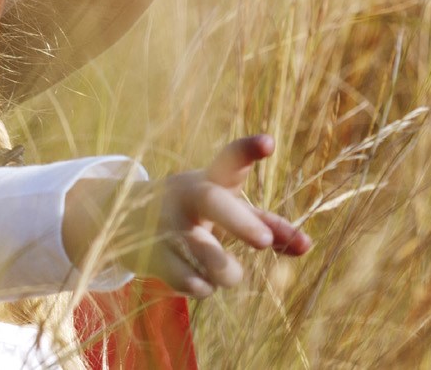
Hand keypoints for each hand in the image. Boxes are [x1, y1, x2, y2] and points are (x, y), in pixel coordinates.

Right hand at [128, 135, 312, 296]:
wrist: (122, 221)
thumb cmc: (194, 214)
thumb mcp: (227, 210)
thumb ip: (266, 224)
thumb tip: (307, 246)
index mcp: (208, 180)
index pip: (229, 161)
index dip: (248, 151)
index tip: (268, 143)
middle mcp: (185, 196)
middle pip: (212, 202)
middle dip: (240, 221)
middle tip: (263, 242)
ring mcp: (164, 224)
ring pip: (203, 250)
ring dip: (227, 270)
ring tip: (230, 274)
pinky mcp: (150, 253)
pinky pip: (185, 278)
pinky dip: (202, 287)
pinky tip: (201, 283)